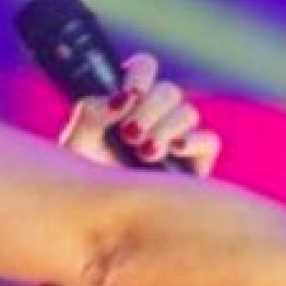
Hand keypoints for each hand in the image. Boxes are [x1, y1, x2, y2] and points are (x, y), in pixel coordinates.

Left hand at [57, 52, 220, 176]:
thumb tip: (122, 99)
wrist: (101, 217)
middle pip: (168, 90)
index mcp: (127, 99)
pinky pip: (208, 140)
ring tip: (144, 152)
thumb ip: (91, 113)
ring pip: (187, 112)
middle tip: (129, 134)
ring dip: (165, 128)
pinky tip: (172, 151)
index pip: (144, 68)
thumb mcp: (76, 141)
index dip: (140, 75)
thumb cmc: (85, 176)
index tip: (128, 95)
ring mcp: (178, 134)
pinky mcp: (197, 160)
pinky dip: (192, 141)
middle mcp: (156, 113)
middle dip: (149, 109)